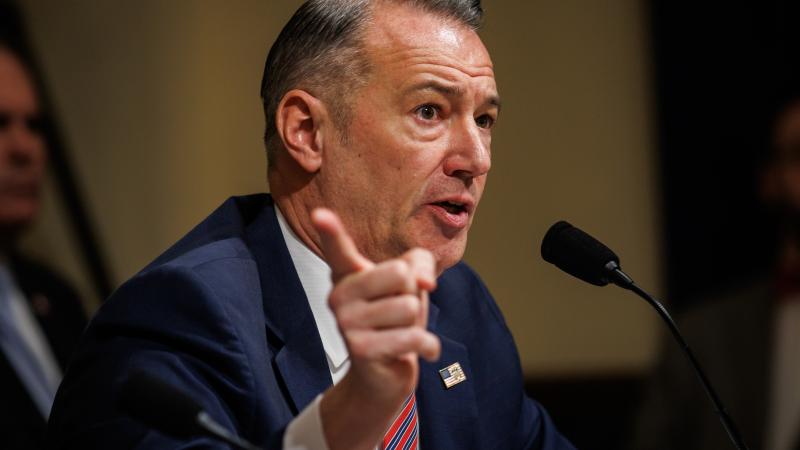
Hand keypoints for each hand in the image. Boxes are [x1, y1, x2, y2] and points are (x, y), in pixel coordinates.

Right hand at [312, 208, 440, 449]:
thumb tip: (426, 284)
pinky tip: (419, 351)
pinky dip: (428, 346)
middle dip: (413, 292)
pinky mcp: (360, 350)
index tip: (318, 213)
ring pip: (409, 305)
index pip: (339, 248)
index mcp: (348, 274)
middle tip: (399, 311)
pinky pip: (413, 336)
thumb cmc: (397, 318)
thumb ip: (422, 264)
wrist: (385, 375)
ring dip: (417, 322)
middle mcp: (339, 296)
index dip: (330, 230)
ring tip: (401, 332)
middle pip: (400, 273)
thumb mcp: (413, 282)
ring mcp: (346, 324)